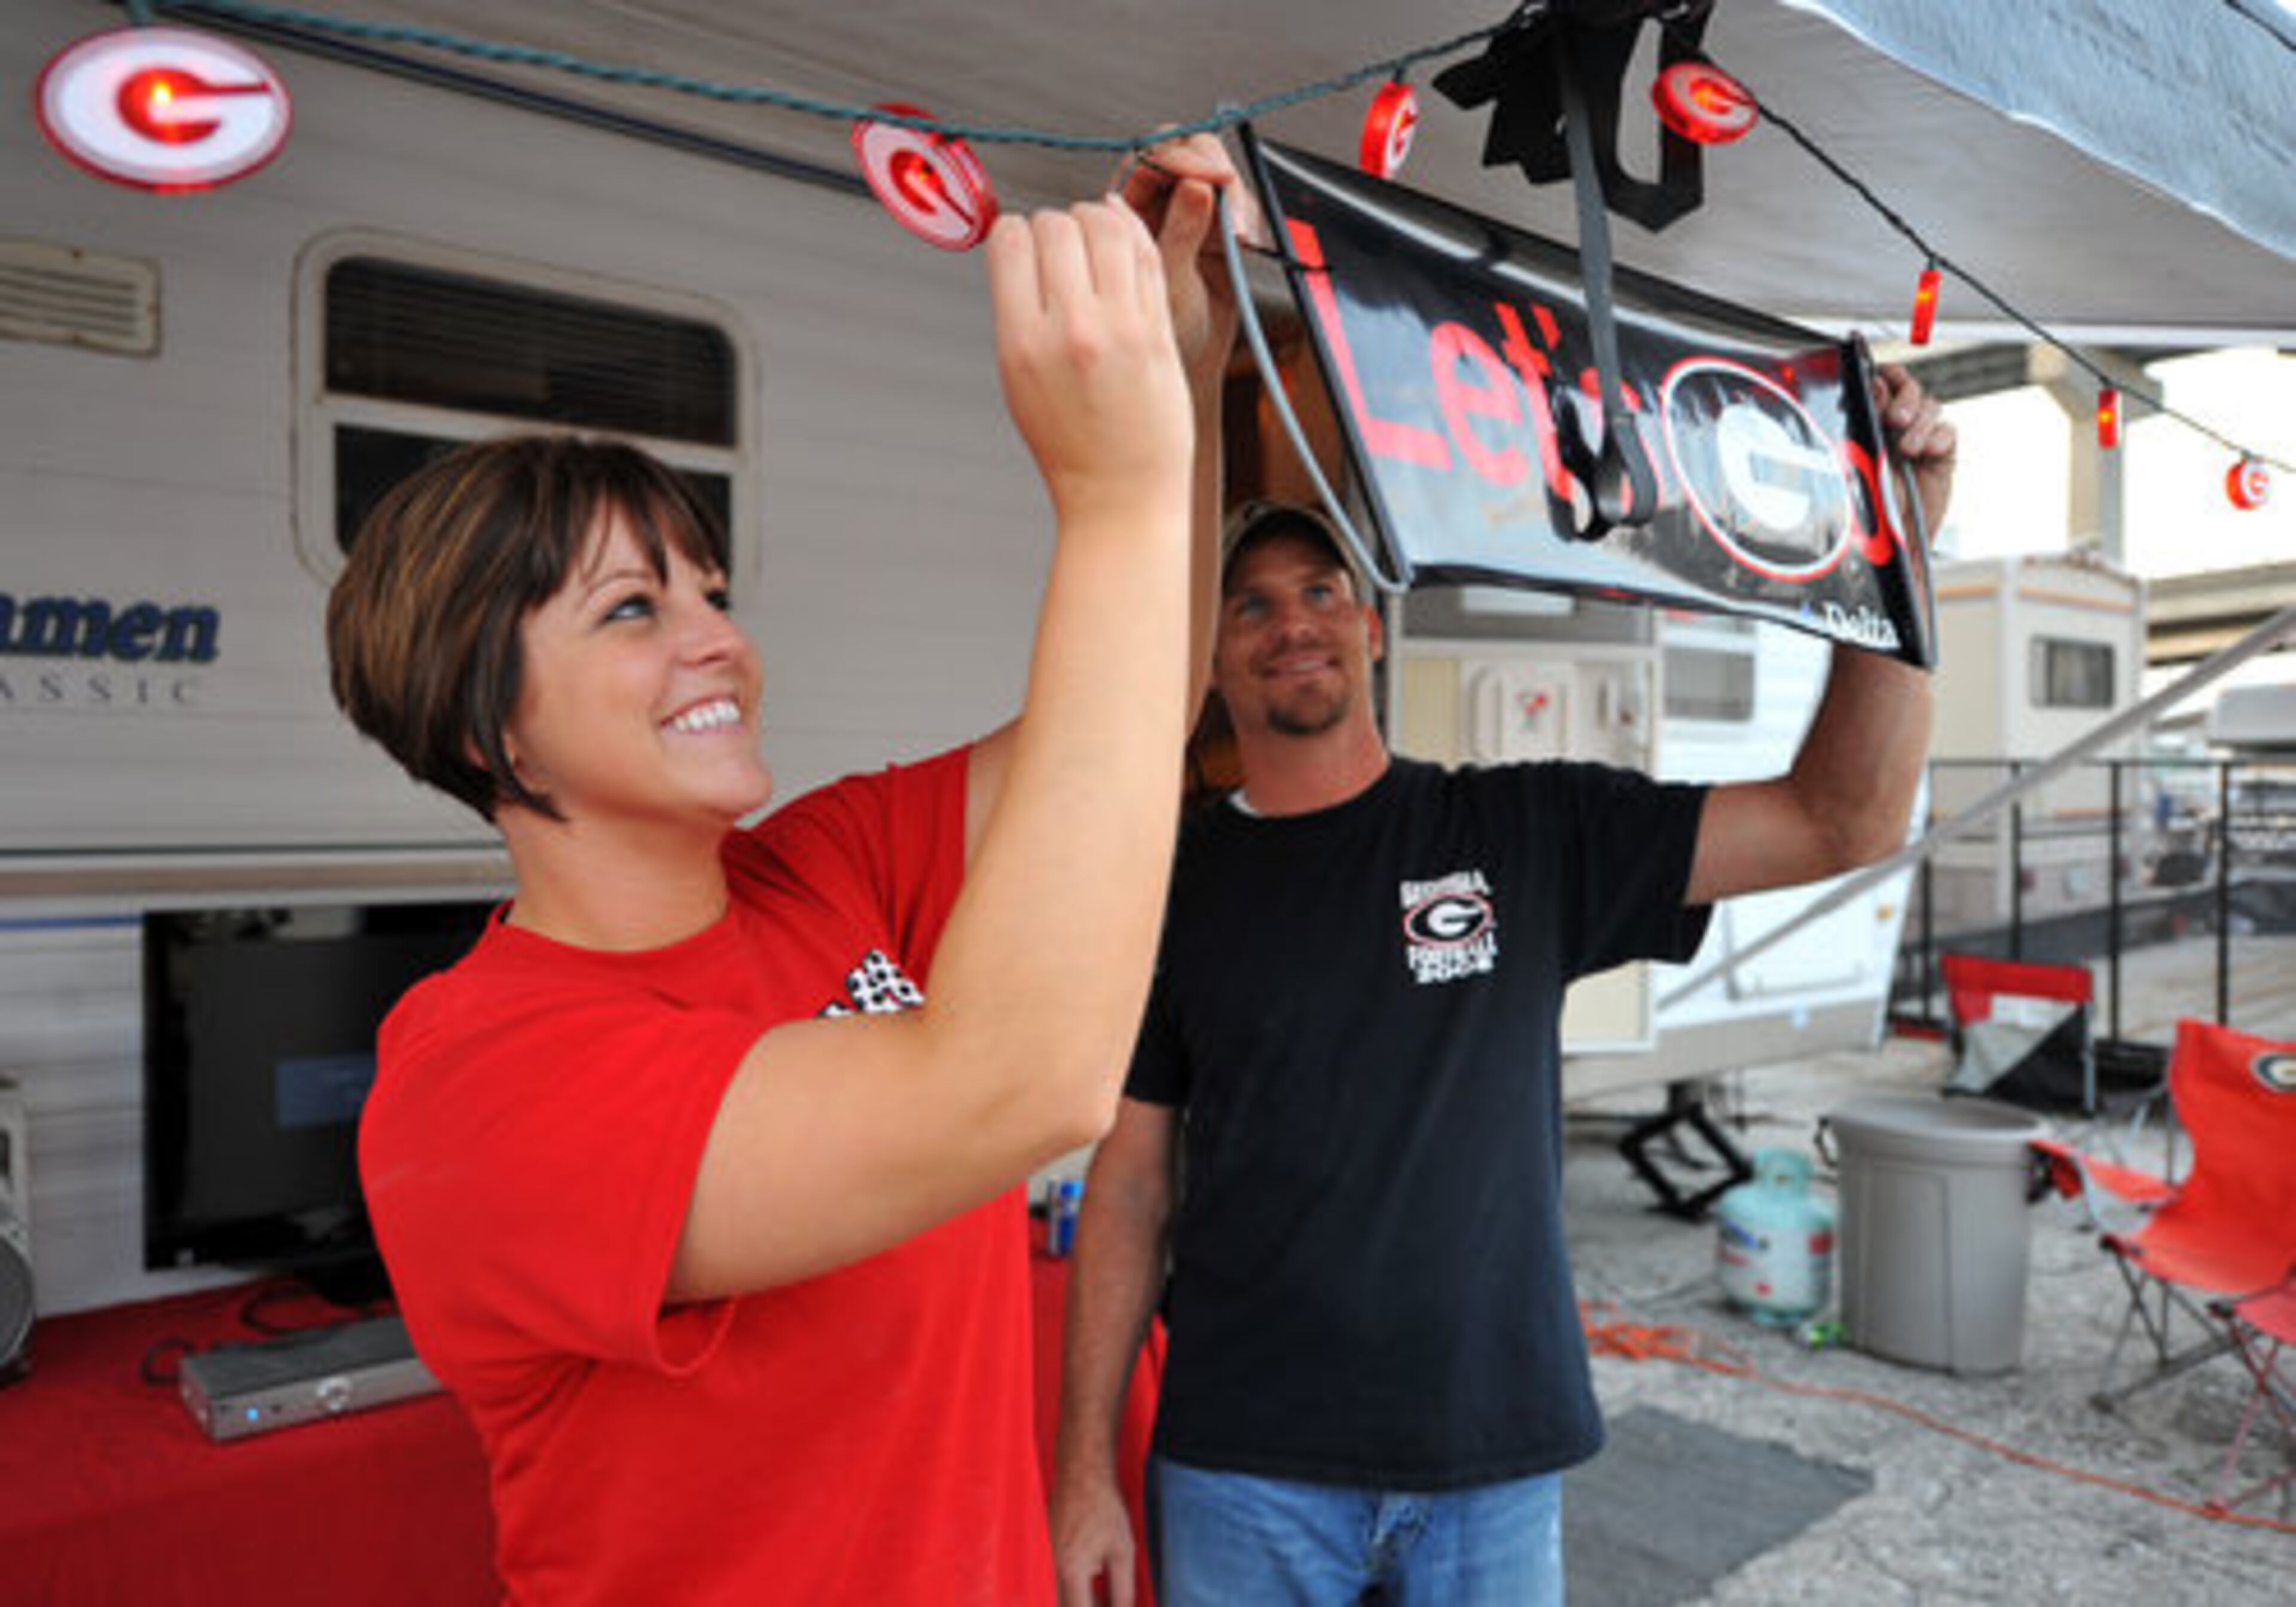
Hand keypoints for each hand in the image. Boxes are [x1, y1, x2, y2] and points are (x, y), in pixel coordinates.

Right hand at [986, 197, 1192, 525]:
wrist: (1121, 494)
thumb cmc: (1071, 447)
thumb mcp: (1018, 382)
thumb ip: (1020, 315)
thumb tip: (1022, 255)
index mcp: (1023, 343)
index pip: (1011, 242)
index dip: (1017, 232)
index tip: (1025, 244)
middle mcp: (1071, 330)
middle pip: (1057, 226)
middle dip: (1056, 224)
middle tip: (1062, 244)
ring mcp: (1120, 327)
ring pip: (1106, 225)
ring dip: (1098, 218)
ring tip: (1096, 236)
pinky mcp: (1159, 330)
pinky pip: (1147, 254)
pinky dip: (1134, 233)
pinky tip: (1126, 240)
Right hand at [1051, 1471, 1138, 1606]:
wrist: (1082, 1475)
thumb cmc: (1104, 1509)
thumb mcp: (1122, 1553)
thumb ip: (1122, 1590)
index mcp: (1071, 1571)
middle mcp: (1052, 1568)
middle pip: (1065, 1606)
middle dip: (1088, 1606)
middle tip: (1106, 1601)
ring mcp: (1045, 1559)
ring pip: (1059, 1596)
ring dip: (1080, 1599)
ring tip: (1101, 1594)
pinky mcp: (1045, 1551)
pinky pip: (1056, 1580)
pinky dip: (1073, 1587)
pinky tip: (1092, 1579)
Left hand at [1118, 132, 1258, 387]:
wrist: (1184, 375)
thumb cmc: (1158, 343)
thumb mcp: (1165, 290)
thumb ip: (1178, 236)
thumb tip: (1195, 189)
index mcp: (1123, 214)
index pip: (1146, 159)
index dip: (1174, 157)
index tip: (1202, 174)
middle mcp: (1155, 206)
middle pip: (1182, 152)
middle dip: (1209, 165)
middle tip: (1227, 187)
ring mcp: (1188, 214)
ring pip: (1213, 171)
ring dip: (1234, 192)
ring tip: (1239, 232)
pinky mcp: (1219, 228)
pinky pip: (1237, 201)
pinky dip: (1248, 213)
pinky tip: (1247, 238)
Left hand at [1873, 362, 1956, 537]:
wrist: (1894, 542)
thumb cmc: (1869, 508)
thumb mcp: (1863, 461)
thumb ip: (1870, 421)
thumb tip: (1876, 387)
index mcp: (1867, 425)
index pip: (1878, 386)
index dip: (1883, 379)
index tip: (1879, 383)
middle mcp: (1893, 429)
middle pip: (1907, 389)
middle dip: (1904, 398)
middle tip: (1896, 419)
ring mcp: (1919, 439)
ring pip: (1929, 406)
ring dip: (1920, 422)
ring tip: (1909, 449)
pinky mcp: (1942, 454)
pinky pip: (1948, 431)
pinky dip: (1939, 437)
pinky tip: (1928, 453)